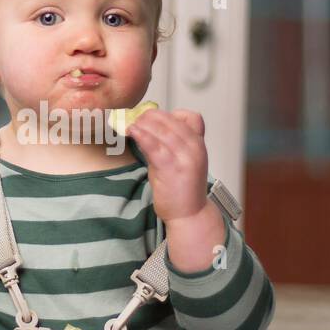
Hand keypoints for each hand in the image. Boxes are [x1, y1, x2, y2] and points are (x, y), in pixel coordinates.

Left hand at [128, 109, 208, 223]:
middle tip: (134, 118)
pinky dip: (141, 135)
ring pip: (161, 130)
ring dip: (142, 124)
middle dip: (149, 117)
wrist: (189, 214)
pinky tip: (132, 132)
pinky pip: (154, 146)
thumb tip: (147, 126)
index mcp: (199, 144)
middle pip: (171, 120)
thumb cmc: (181, 188)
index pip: (190, 117)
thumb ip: (169, 143)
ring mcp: (185, 157)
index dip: (170, 115)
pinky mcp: (171, 168)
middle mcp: (195, 148)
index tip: (153, 118)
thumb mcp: (180, 160)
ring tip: (129, 124)